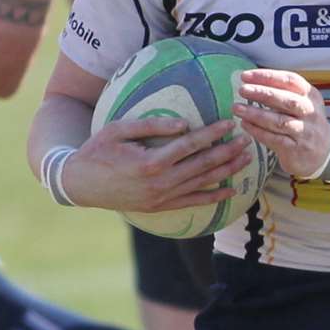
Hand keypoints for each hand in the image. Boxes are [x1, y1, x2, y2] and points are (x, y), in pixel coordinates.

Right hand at [60, 115, 254, 211]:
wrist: (81, 185)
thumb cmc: (97, 151)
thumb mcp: (118, 130)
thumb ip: (151, 125)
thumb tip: (183, 123)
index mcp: (151, 161)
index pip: (190, 145)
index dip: (212, 133)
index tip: (230, 123)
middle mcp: (160, 182)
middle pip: (202, 165)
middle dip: (228, 152)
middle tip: (248, 140)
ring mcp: (162, 197)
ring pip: (202, 184)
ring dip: (226, 172)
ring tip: (246, 160)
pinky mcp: (160, 207)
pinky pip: (193, 203)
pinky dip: (213, 197)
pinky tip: (230, 190)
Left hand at [232, 69, 329, 176]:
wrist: (325, 153)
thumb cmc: (305, 123)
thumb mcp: (303, 103)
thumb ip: (283, 91)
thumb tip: (251, 80)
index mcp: (311, 95)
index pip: (290, 80)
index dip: (267, 76)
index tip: (246, 76)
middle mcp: (310, 112)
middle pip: (286, 100)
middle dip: (262, 93)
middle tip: (242, 90)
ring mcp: (304, 131)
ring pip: (279, 121)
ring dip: (256, 114)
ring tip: (237, 108)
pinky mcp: (296, 149)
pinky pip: (275, 139)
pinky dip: (258, 131)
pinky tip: (245, 125)